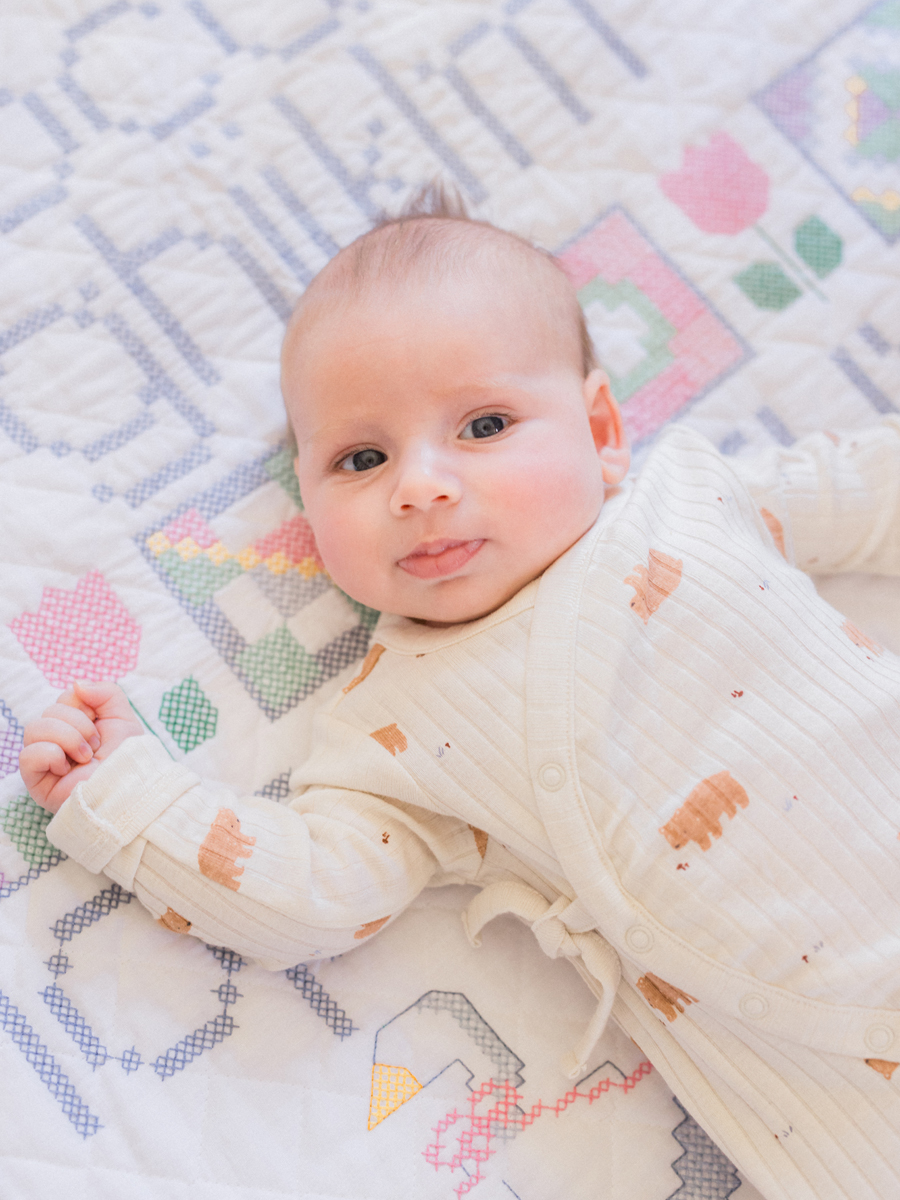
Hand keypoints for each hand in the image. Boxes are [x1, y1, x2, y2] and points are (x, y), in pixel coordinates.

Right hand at [19, 681, 143, 813]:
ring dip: (67, 738)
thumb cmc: (129, 758)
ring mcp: (45, 762)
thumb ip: (105, 692)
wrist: (132, 790)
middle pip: (50, 711)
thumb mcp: (123, 717)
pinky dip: (50, 755)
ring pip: (34, 728)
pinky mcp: (37, 782)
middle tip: (96, 746)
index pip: (65, 698)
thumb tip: (77, 684)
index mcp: (76, 727)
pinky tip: (68, 769)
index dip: (84, 706)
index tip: (101, 725)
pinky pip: (28, 755)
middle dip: (79, 724)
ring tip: (85, 757)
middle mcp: (58, 742)